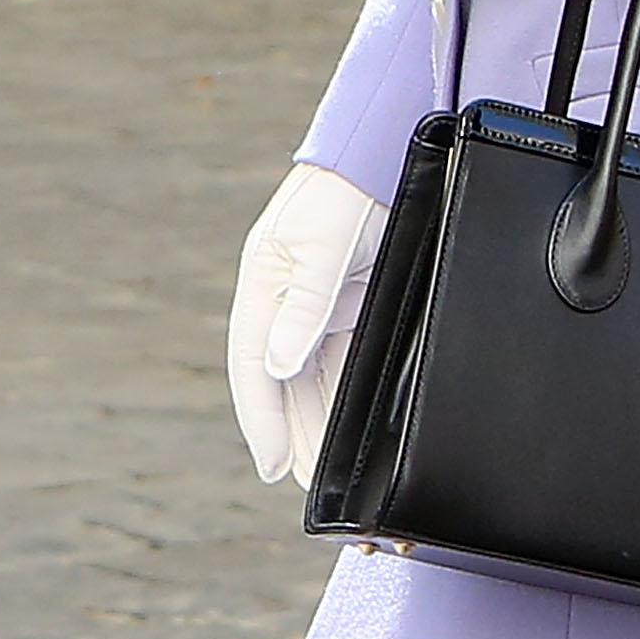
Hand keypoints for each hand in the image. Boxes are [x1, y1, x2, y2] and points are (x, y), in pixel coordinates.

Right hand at [229, 162, 385, 485]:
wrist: (385, 151)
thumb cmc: (346, 189)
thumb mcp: (322, 245)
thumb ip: (303, 305)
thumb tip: (277, 365)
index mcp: (264, 284)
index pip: (254, 366)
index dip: (261, 420)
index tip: (272, 466)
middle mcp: (286, 300)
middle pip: (283, 383)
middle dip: (292, 435)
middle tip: (304, 487)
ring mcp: (318, 304)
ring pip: (313, 379)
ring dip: (317, 424)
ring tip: (324, 474)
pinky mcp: (351, 302)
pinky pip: (342, 363)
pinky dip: (343, 398)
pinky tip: (350, 429)